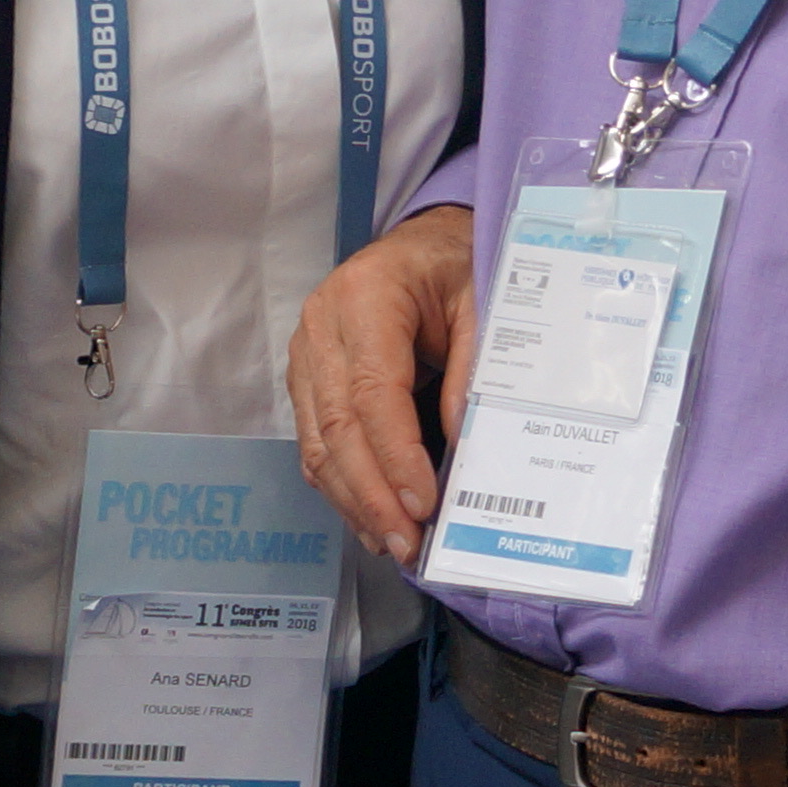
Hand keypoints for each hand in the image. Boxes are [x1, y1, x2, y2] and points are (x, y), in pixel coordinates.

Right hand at [289, 204, 473, 561]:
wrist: (423, 242)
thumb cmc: (454, 266)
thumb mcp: (481, 300)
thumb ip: (474, 367)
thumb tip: (463, 442)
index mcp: (365, 295)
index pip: (372, 391)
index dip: (395, 454)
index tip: (424, 502)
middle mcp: (321, 326)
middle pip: (337, 427)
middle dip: (372, 494)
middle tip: (408, 543)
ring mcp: (306, 354)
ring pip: (318, 443)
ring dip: (354, 501)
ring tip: (392, 543)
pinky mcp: (306, 379)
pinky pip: (315, 443)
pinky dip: (342, 486)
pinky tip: (370, 519)